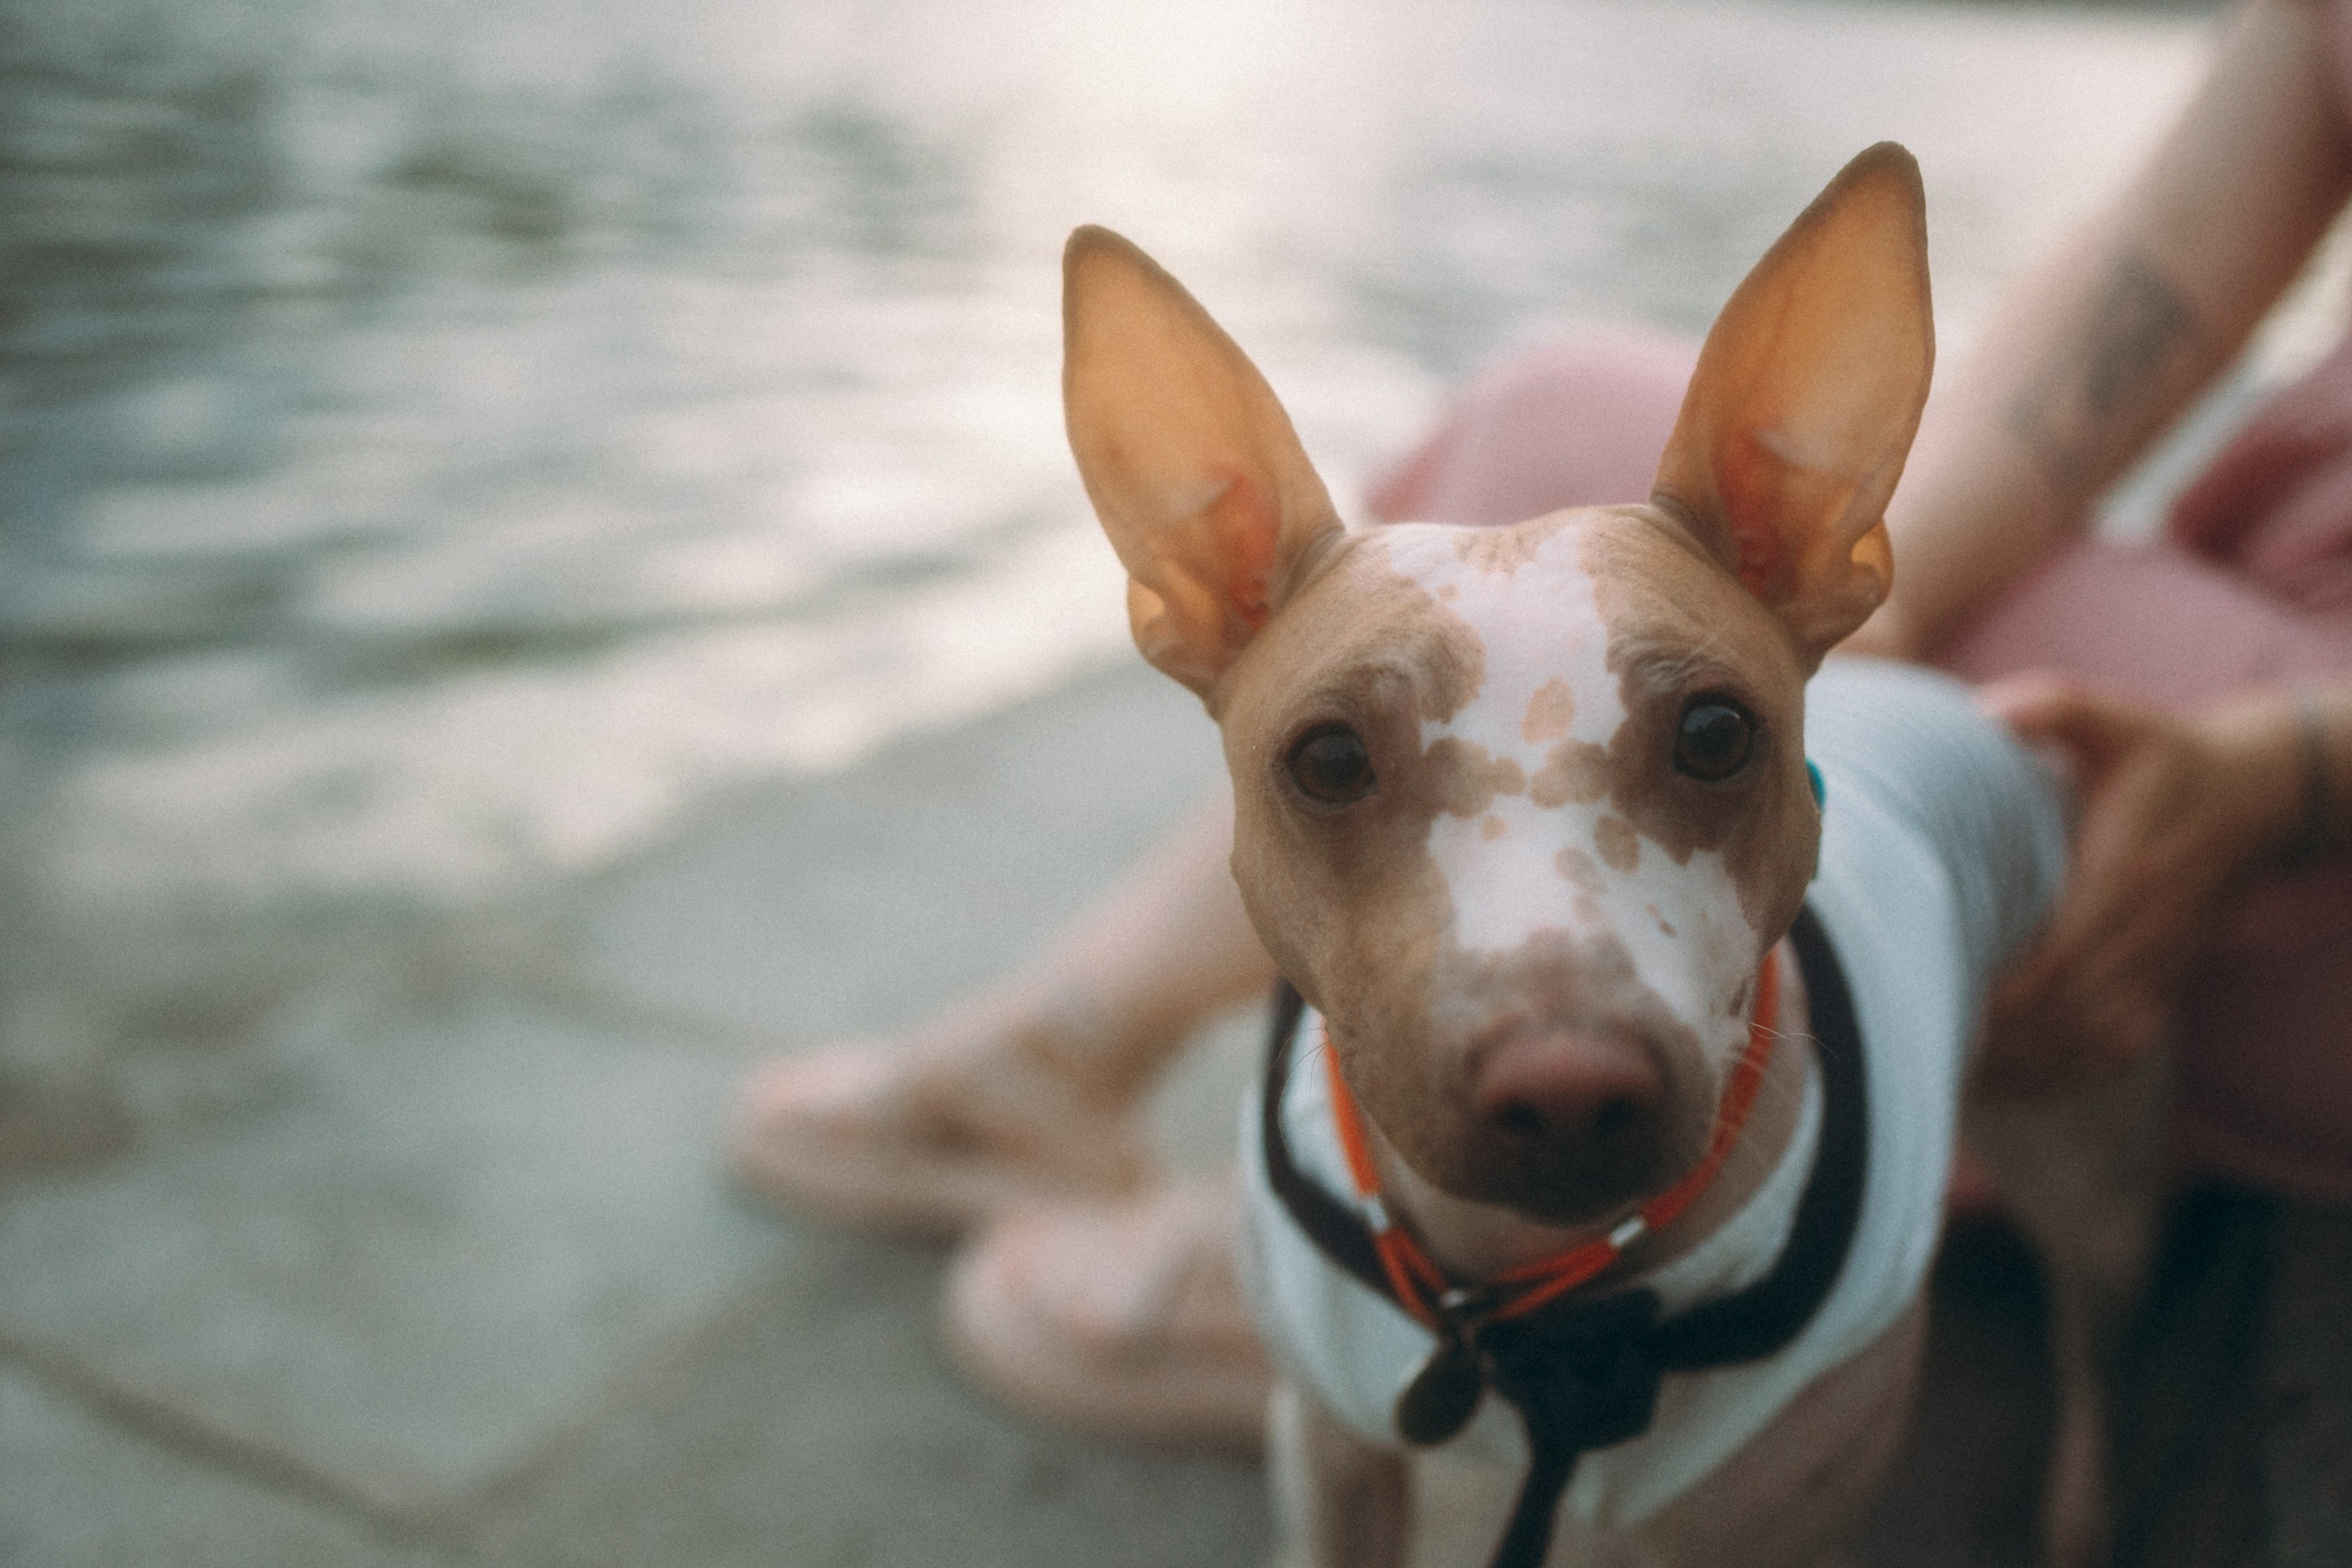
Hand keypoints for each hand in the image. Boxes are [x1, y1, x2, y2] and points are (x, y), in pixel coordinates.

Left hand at [1975, 676, 2300, 1094]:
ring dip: (2015, 1062)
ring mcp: (2158, 969)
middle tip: (1914, 1038)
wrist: (2251, 799)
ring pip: (2084, 1045)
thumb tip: (1988, 711)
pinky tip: (2003, 1071)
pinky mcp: (2162, 989)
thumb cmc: (2164, 758)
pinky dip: (2055, 1071)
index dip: (1999, 997)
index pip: (2060, 962)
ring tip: (1945, 1059)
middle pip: (2063, 1017)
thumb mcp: (2117, 720)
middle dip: (1990, 1037)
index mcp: (2124, 878)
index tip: (1935, 1001)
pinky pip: (2110, 1051)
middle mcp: (2144, 935)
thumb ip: (2056, 707)